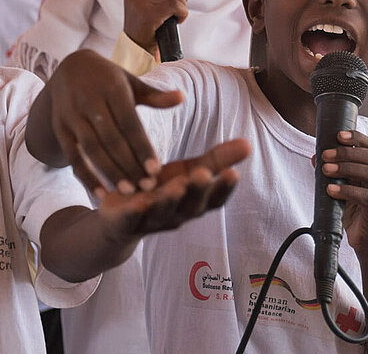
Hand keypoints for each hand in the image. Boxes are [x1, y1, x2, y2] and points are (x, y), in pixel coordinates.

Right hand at [42, 50, 184, 193]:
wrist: (69, 68)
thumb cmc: (109, 79)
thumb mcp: (130, 82)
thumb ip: (155, 96)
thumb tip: (182, 98)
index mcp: (112, 88)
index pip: (129, 123)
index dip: (142, 147)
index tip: (156, 170)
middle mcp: (89, 101)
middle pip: (111, 139)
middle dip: (129, 165)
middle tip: (147, 188)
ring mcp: (72, 115)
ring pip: (91, 149)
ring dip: (110, 172)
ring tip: (128, 192)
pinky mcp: (60, 127)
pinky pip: (72, 156)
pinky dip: (86, 176)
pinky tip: (101, 193)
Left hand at [96, 139, 249, 236]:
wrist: (119, 222)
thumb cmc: (160, 191)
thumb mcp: (187, 173)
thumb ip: (215, 161)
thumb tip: (248, 143)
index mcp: (192, 203)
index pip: (213, 200)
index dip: (223, 189)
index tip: (234, 173)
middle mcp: (175, 215)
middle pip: (190, 206)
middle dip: (198, 191)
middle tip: (204, 174)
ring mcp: (150, 221)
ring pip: (162, 211)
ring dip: (169, 200)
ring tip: (176, 186)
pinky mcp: (124, 223)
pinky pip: (130, 219)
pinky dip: (134, 212)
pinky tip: (138, 201)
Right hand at [123, 0, 197, 51]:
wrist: (137, 48)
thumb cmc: (149, 26)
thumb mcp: (158, 2)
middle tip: (180, 6)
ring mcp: (140, 1)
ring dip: (183, 5)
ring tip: (176, 15)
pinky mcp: (147, 14)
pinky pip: (176, 5)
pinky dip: (182, 13)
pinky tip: (177, 20)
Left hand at [320, 130, 367, 256]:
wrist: (366, 243)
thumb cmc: (354, 213)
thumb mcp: (340, 189)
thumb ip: (331, 173)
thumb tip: (315, 156)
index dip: (356, 138)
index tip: (337, 135)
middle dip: (346, 152)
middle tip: (325, 155)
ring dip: (345, 168)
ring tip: (325, 170)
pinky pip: (365, 196)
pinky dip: (346, 191)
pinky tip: (330, 190)